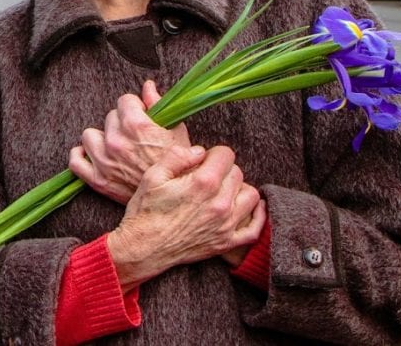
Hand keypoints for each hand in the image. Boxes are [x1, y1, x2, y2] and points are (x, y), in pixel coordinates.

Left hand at [68, 81, 190, 202]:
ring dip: (101, 137)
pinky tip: (93, 154)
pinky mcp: (97, 180)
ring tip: (115, 145)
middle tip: (134, 135)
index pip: (125, 100)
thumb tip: (148, 86)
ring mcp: (104, 160)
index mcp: (136, 126)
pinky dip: (81, 156)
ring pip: (90, 135)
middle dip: (121, 122)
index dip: (135, 107)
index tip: (141, 114)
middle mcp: (116, 140)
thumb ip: (158, 105)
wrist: (178, 202)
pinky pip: (76, 161)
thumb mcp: (177, 132)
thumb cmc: (181, 167)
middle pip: (110, 117)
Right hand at [105, 144, 265, 290]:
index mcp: (202, 183)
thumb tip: (199, 151)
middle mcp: (219, 203)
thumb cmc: (145, 211)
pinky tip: (250, 208)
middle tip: (207, 175)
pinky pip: (255, 228)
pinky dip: (257, 216)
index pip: (225, 155)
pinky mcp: (226, 242)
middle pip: (237, 173)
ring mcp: (226, 224)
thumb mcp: (153, 175)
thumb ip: (177, 155)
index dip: (213, 153)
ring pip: (250, 195)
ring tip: (222, 191)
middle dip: (223, 169)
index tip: (203, 160)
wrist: (143, 248)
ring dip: (238, 189)